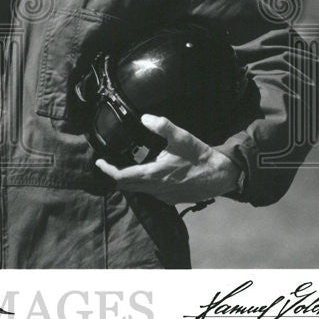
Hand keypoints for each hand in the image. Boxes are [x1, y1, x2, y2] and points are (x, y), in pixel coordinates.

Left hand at [94, 114, 240, 204]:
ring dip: (129, 180)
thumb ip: (162, 125)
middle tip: (108, 163)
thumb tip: (144, 118)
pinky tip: (146, 173)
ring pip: (137, 191)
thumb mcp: (181, 136)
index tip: (99, 163)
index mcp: (153, 174)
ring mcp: (163, 196)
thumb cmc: (199, 156)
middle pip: (126, 186)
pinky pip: (150, 194)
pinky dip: (142, 185)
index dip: (107, 170)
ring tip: (125, 166)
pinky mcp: (170, 199)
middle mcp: (155, 188)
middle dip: (115, 175)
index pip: (122, 177)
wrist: (219, 175)